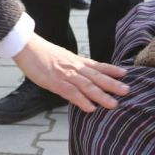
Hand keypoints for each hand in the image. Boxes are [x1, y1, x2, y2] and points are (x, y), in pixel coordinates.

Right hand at [12, 34, 128, 112]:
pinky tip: (90, 108)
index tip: (125, 74)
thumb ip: (72, 66)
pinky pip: (70, 92)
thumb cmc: (41, 53)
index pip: (97, 65)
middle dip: (112, 84)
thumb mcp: (61, 57)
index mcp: (76, 61)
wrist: (26, 46)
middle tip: (127, 91)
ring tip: (114, 104)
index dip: (111, 70)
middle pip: (96, 76)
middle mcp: (74, 67)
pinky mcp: (54, 82)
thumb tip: (80, 75)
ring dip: (101, 95)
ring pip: (87, 85)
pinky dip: (81, 100)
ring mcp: (65, 74)